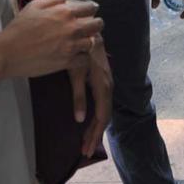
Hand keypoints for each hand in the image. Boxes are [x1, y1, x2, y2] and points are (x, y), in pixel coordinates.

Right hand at [0, 0, 102, 78]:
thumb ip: (52, 0)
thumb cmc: (19, 28)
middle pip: (97, 25)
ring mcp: (71, 46)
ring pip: (92, 43)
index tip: (87, 15)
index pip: (90, 8)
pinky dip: (81, 58)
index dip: (90, 11)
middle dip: (94, 26)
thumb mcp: (33, 6)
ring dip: (86, 43)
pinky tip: (74, 56)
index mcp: (65, 12)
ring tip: (79, 44)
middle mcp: (72, 28)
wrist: (7, 52)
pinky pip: (85, 60)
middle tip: (87, 30)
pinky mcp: (67, 62)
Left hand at [67, 37, 112, 156]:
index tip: (86, 150)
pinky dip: (95, 119)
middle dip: (94, 135)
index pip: (102, 117)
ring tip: (85, 143)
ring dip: (95, 129)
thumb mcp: (75, 73)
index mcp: (103, 87)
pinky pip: (101, 105)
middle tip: (84, 151)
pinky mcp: (101, 82)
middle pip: (104, 118)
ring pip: (103, 112)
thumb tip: (79, 120)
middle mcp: (107, 87)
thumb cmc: (80, 50)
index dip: (95, 134)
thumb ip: (78, 96)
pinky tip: (88, 125)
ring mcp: (106, 85)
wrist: (89, 31)